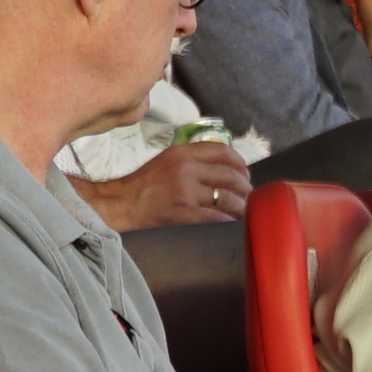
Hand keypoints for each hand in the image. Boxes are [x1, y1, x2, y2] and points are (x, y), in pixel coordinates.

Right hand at [93, 141, 251, 228]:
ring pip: (228, 197)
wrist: (123, 203)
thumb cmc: (146, 182)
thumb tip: (226, 167)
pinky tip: (232, 221)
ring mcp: (187, 191)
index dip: (240, 163)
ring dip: (241, 205)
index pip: (223, 151)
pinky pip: (218, 216)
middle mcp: (187, 169)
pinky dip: (229, 219)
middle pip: (231, 175)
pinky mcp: (186, 213)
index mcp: (183, 153)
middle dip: (245, 186)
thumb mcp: (168, 159)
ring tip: (243, 209)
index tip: (244, 173)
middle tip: (248, 194)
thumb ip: (194, 159)